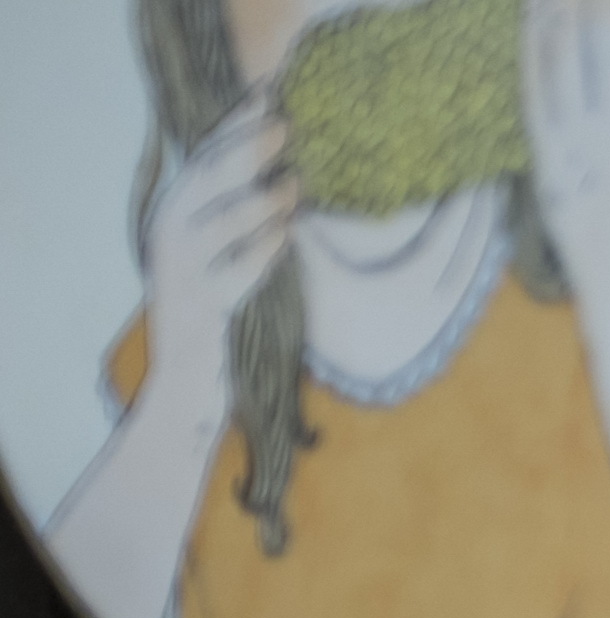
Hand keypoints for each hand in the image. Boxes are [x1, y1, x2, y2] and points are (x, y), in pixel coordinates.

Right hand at [140, 102, 294, 405]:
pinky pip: (234, 271)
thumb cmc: (217, 311)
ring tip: (295, 188)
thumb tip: (283, 174)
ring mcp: (180, 271)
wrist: (189, 379)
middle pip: (205, 181)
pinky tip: (287, 238)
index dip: (234, 129)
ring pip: (219, 223)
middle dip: (245, 150)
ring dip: (260, 202)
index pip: (202, 160)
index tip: (268, 100)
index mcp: (172, 215)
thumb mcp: (219, 254)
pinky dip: (262, 251)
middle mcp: (168, 235)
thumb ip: (236, 216)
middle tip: (286, 127)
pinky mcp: (201, 306)